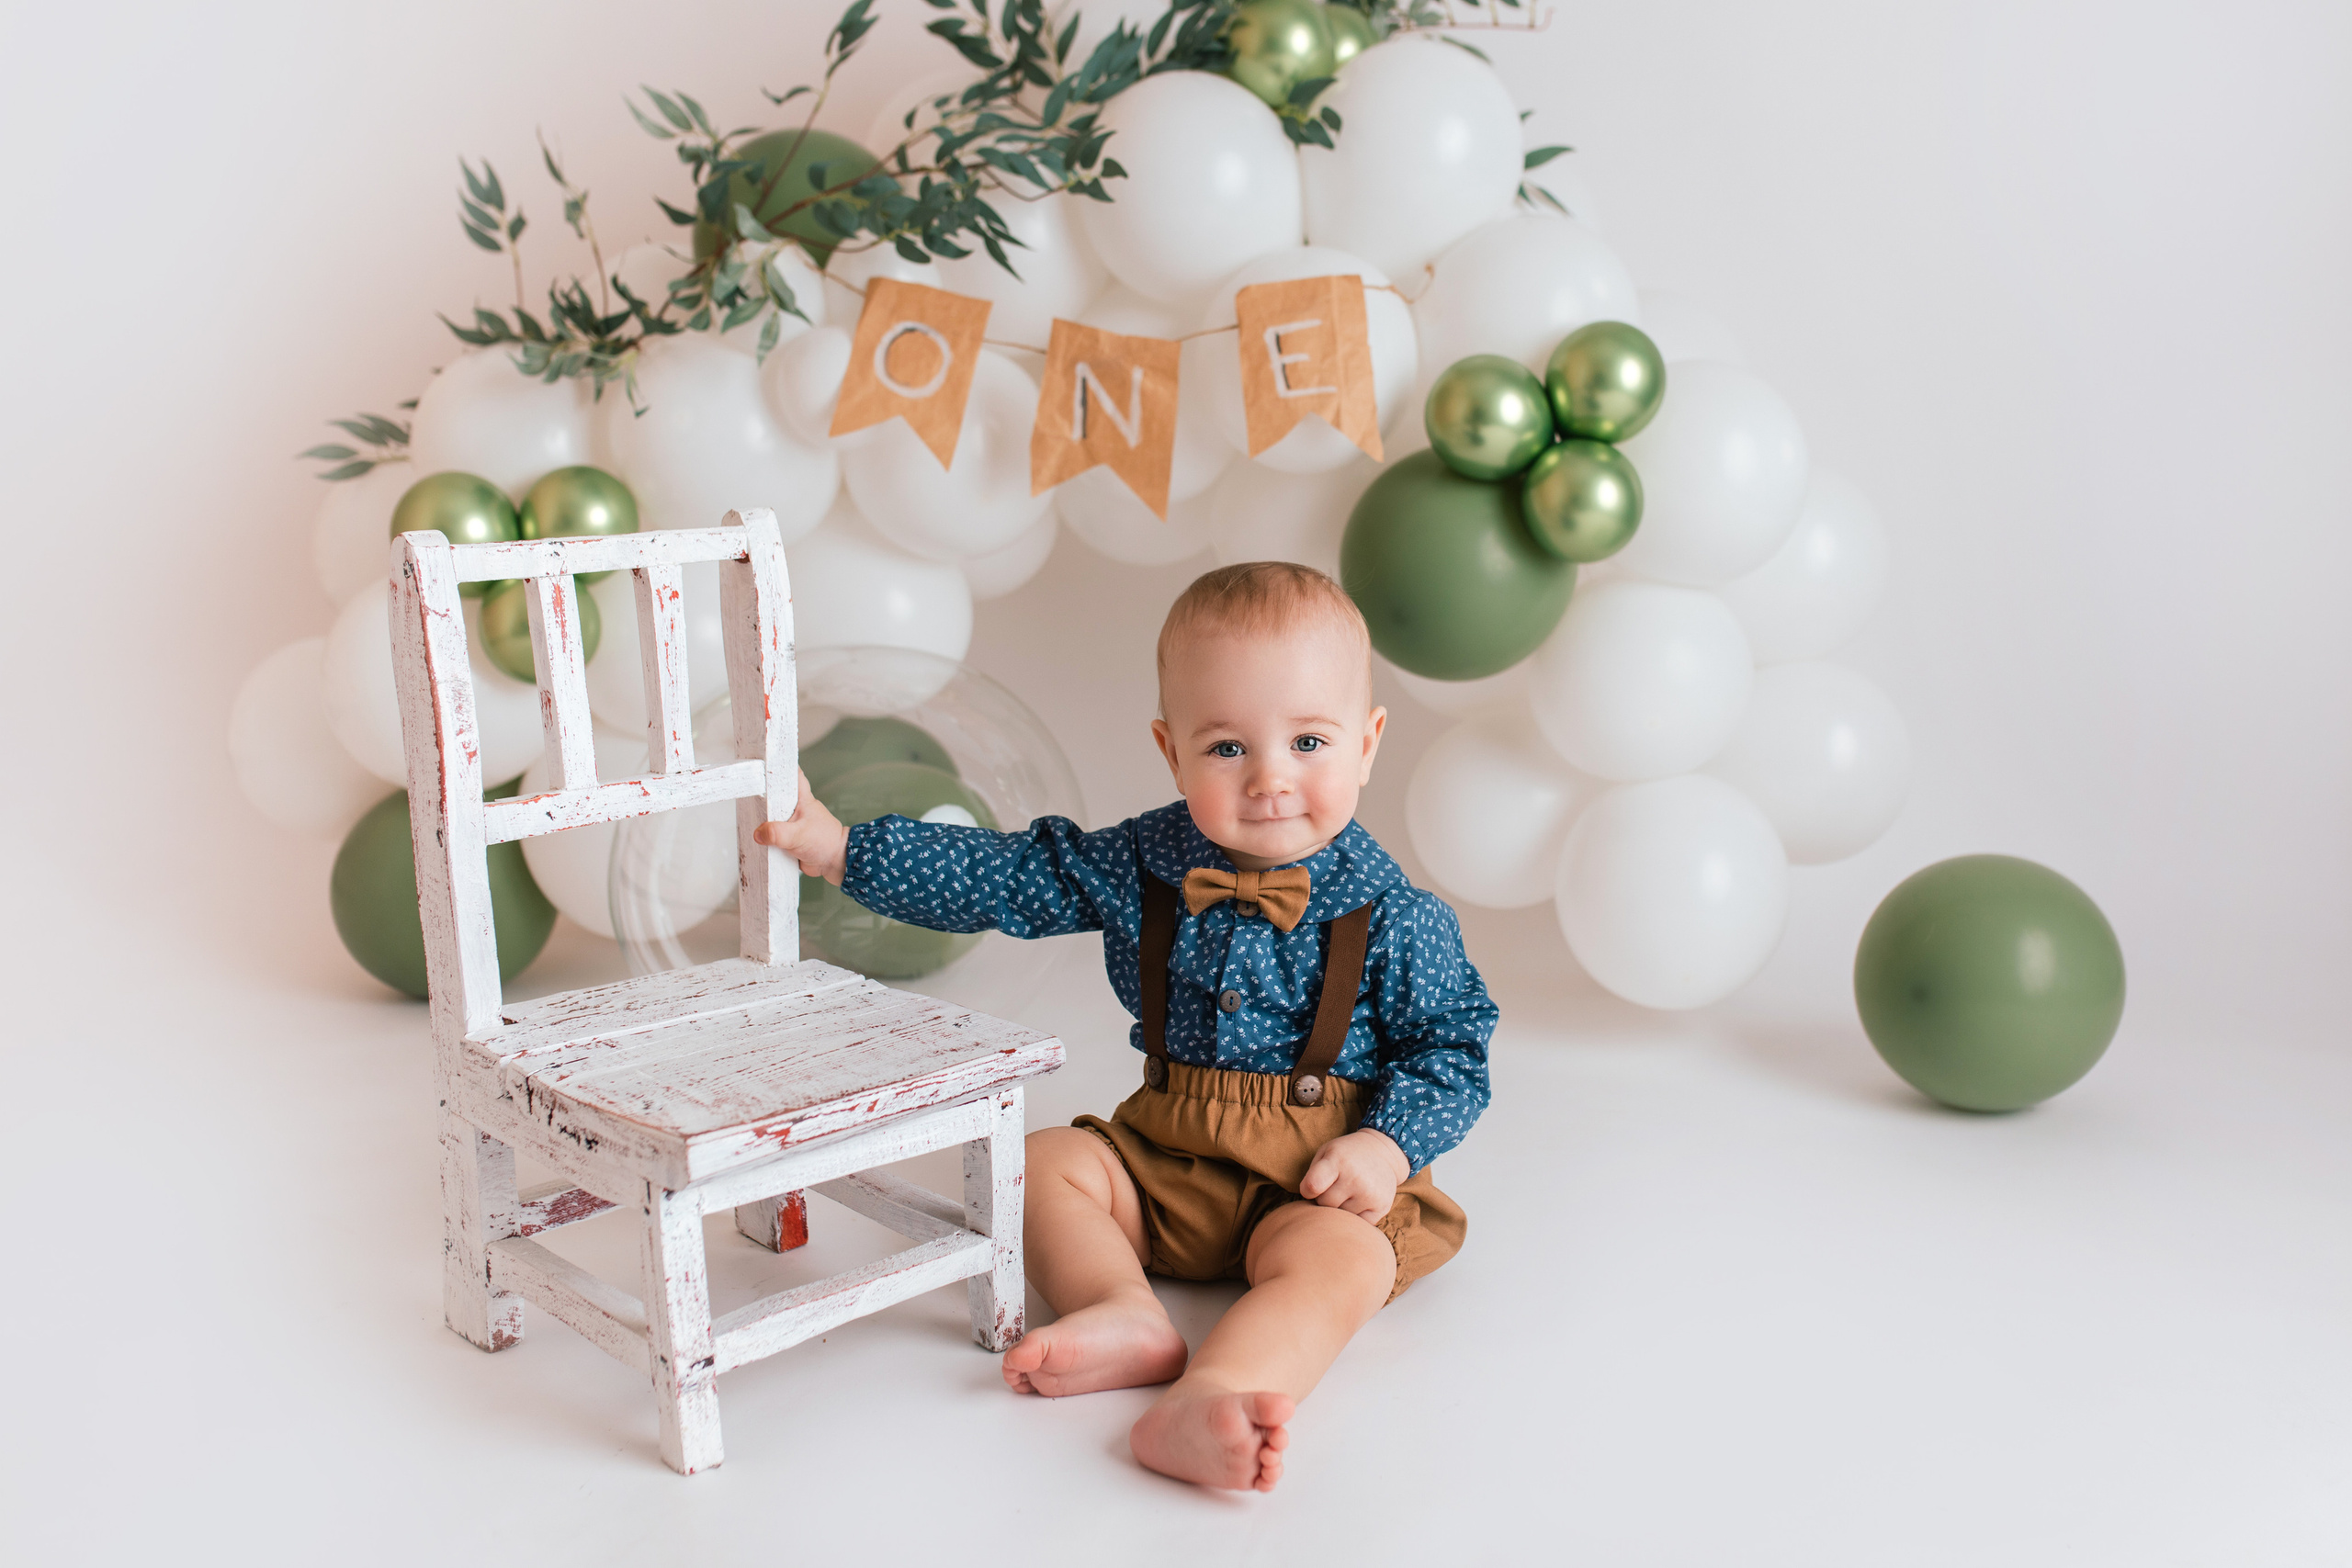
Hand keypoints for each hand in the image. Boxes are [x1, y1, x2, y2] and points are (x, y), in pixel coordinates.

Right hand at [752, 770, 848, 884]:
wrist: (833, 863)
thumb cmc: (825, 842)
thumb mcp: (799, 835)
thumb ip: (777, 833)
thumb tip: (758, 833)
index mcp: (801, 798)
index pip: (791, 773)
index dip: (779, 764)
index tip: (762, 757)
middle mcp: (794, 807)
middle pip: (774, 794)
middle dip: (761, 793)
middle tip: (744, 789)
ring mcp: (789, 822)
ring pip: (770, 815)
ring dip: (761, 818)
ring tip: (744, 816)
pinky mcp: (786, 836)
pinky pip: (771, 833)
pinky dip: (765, 836)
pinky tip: (754, 837)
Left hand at [1298, 1128, 1409, 1223]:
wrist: (1382, 1152)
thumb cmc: (1346, 1155)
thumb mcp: (1326, 1152)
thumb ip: (1312, 1175)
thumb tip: (1308, 1202)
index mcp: (1338, 1160)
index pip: (1313, 1186)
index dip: (1307, 1190)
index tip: (1311, 1187)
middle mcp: (1355, 1178)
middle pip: (1325, 1204)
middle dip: (1325, 1199)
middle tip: (1334, 1187)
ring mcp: (1370, 1194)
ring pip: (1341, 1216)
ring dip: (1341, 1208)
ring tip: (1349, 1192)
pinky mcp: (1382, 1207)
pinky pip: (1358, 1224)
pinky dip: (1356, 1216)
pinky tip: (1359, 1201)